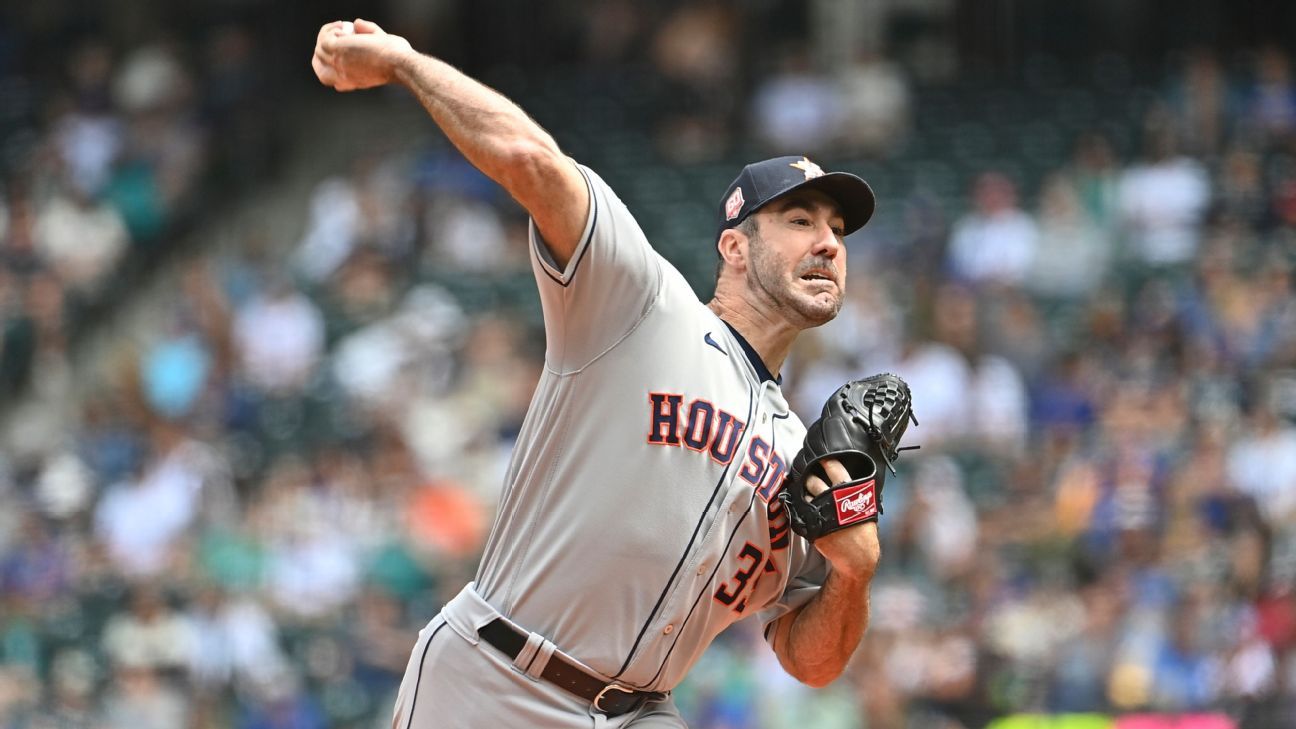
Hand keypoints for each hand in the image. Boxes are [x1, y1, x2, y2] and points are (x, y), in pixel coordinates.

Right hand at [312, 18, 413, 91]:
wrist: (399, 62)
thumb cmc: (397, 60)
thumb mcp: (380, 52)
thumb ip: (368, 35)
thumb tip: (356, 23)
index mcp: (350, 82)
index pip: (328, 78)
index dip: (328, 62)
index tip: (338, 47)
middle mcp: (341, 77)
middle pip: (318, 65)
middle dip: (322, 48)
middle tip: (334, 35)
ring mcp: (338, 63)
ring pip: (319, 49)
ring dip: (328, 35)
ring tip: (342, 27)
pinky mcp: (338, 50)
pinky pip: (324, 38)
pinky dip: (330, 29)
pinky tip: (343, 26)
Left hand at [803, 459, 880, 581]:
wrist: (857, 556)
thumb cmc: (862, 530)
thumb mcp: (865, 506)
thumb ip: (854, 490)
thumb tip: (844, 475)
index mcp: (849, 492)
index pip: (835, 469)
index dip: (826, 460)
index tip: (819, 456)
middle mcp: (833, 500)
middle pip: (813, 481)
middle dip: (808, 476)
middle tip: (808, 475)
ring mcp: (821, 513)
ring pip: (804, 495)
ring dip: (802, 491)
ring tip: (804, 491)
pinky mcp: (812, 526)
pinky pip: (800, 511)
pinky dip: (799, 507)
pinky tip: (800, 505)